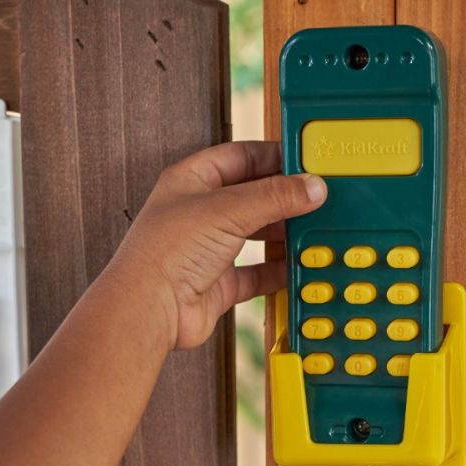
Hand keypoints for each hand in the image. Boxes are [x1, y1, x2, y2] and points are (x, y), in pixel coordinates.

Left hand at [108, 141, 326, 350]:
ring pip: (256, 234)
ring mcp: (208, 248)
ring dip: (283, 234)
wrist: (149, 309)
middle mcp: (199, 212)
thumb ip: (274, 196)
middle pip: (252, 196)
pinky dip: (276, 270)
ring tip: (311, 228)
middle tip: (316, 197)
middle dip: (284, 198)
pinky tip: (294, 265)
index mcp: (192, 180)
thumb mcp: (227, 211)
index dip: (274, 156)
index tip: (306, 161)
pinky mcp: (217, 282)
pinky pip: (255, 273)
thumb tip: (310, 186)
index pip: (240, 156)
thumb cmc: (165, 253)